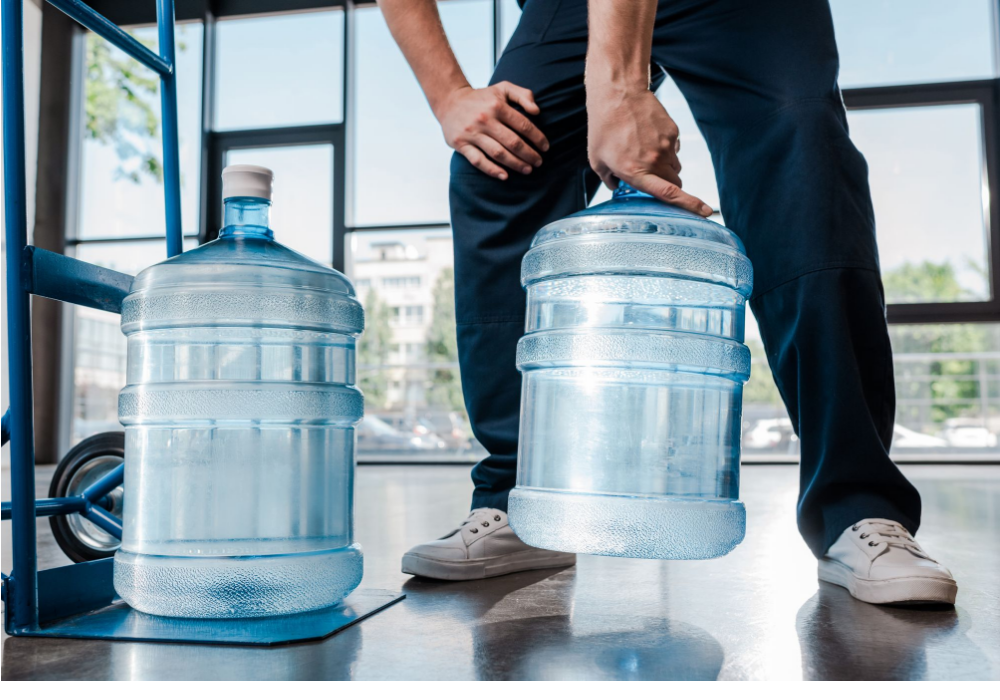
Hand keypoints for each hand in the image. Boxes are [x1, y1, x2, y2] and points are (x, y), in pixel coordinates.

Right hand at [434, 82, 549, 179]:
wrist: (450, 101)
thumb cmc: (482, 97)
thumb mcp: (503, 88)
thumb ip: (523, 95)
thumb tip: (537, 111)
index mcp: (497, 106)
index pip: (523, 125)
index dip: (537, 138)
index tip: (545, 148)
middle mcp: (485, 120)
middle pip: (513, 142)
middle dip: (529, 154)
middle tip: (539, 162)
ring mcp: (472, 133)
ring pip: (498, 153)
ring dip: (515, 164)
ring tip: (527, 170)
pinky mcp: (462, 144)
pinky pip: (478, 161)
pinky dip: (492, 170)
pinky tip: (505, 176)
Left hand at [586, 87, 712, 216]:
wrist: (618, 95)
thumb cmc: (604, 128)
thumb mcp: (597, 160)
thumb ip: (608, 179)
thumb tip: (616, 186)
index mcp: (637, 172)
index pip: (669, 194)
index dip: (689, 205)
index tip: (705, 212)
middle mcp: (655, 161)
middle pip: (675, 183)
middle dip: (667, 184)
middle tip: (651, 176)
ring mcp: (667, 146)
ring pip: (675, 166)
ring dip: (665, 166)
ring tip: (644, 151)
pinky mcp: (673, 132)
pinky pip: (675, 149)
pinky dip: (665, 149)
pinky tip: (648, 138)